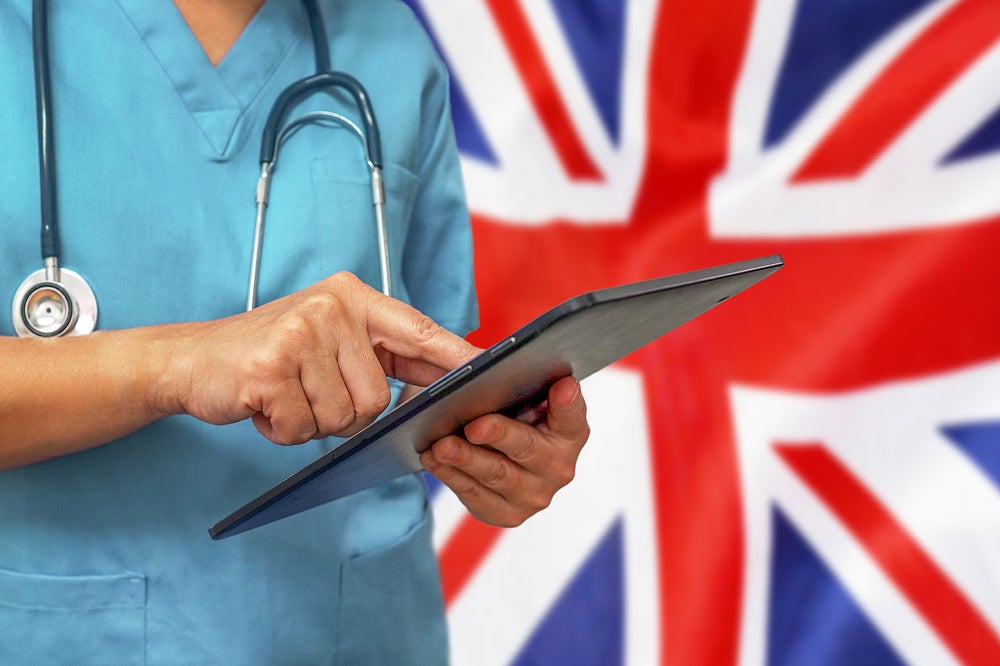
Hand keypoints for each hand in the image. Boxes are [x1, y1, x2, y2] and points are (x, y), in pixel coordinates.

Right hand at [163, 272, 476, 443]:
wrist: (190, 360)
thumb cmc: (269, 357)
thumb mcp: (328, 341)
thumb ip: (379, 358)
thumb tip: (439, 387)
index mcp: (352, 297)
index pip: (417, 330)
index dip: (453, 356)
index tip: (488, 371)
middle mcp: (331, 306)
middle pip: (377, 398)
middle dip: (344, 414)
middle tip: (307, 393)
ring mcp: (301, 333)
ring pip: (344, 418)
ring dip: (311, 423)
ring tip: (284, 395)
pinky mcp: (271, 366)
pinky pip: (303, 428)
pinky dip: (281, 430)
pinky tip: (263, 405)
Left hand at [420, 376, 589, 526]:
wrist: (491, 454)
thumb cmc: (508, 415)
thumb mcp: (518, 395)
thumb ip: (517, 382)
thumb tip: (491, 367)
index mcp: (570, 431)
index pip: (572, 414)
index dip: (568, 401)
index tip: (562, 385)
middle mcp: (559, 466)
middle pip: (528, 448)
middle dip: (499, 435)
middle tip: (474, 425)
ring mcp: (534, 495)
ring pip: (496, 474)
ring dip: (465, 459)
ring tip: (440, 445)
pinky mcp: (507, 514)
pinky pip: (475, 495)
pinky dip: (451, 475)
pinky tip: (433, 459)